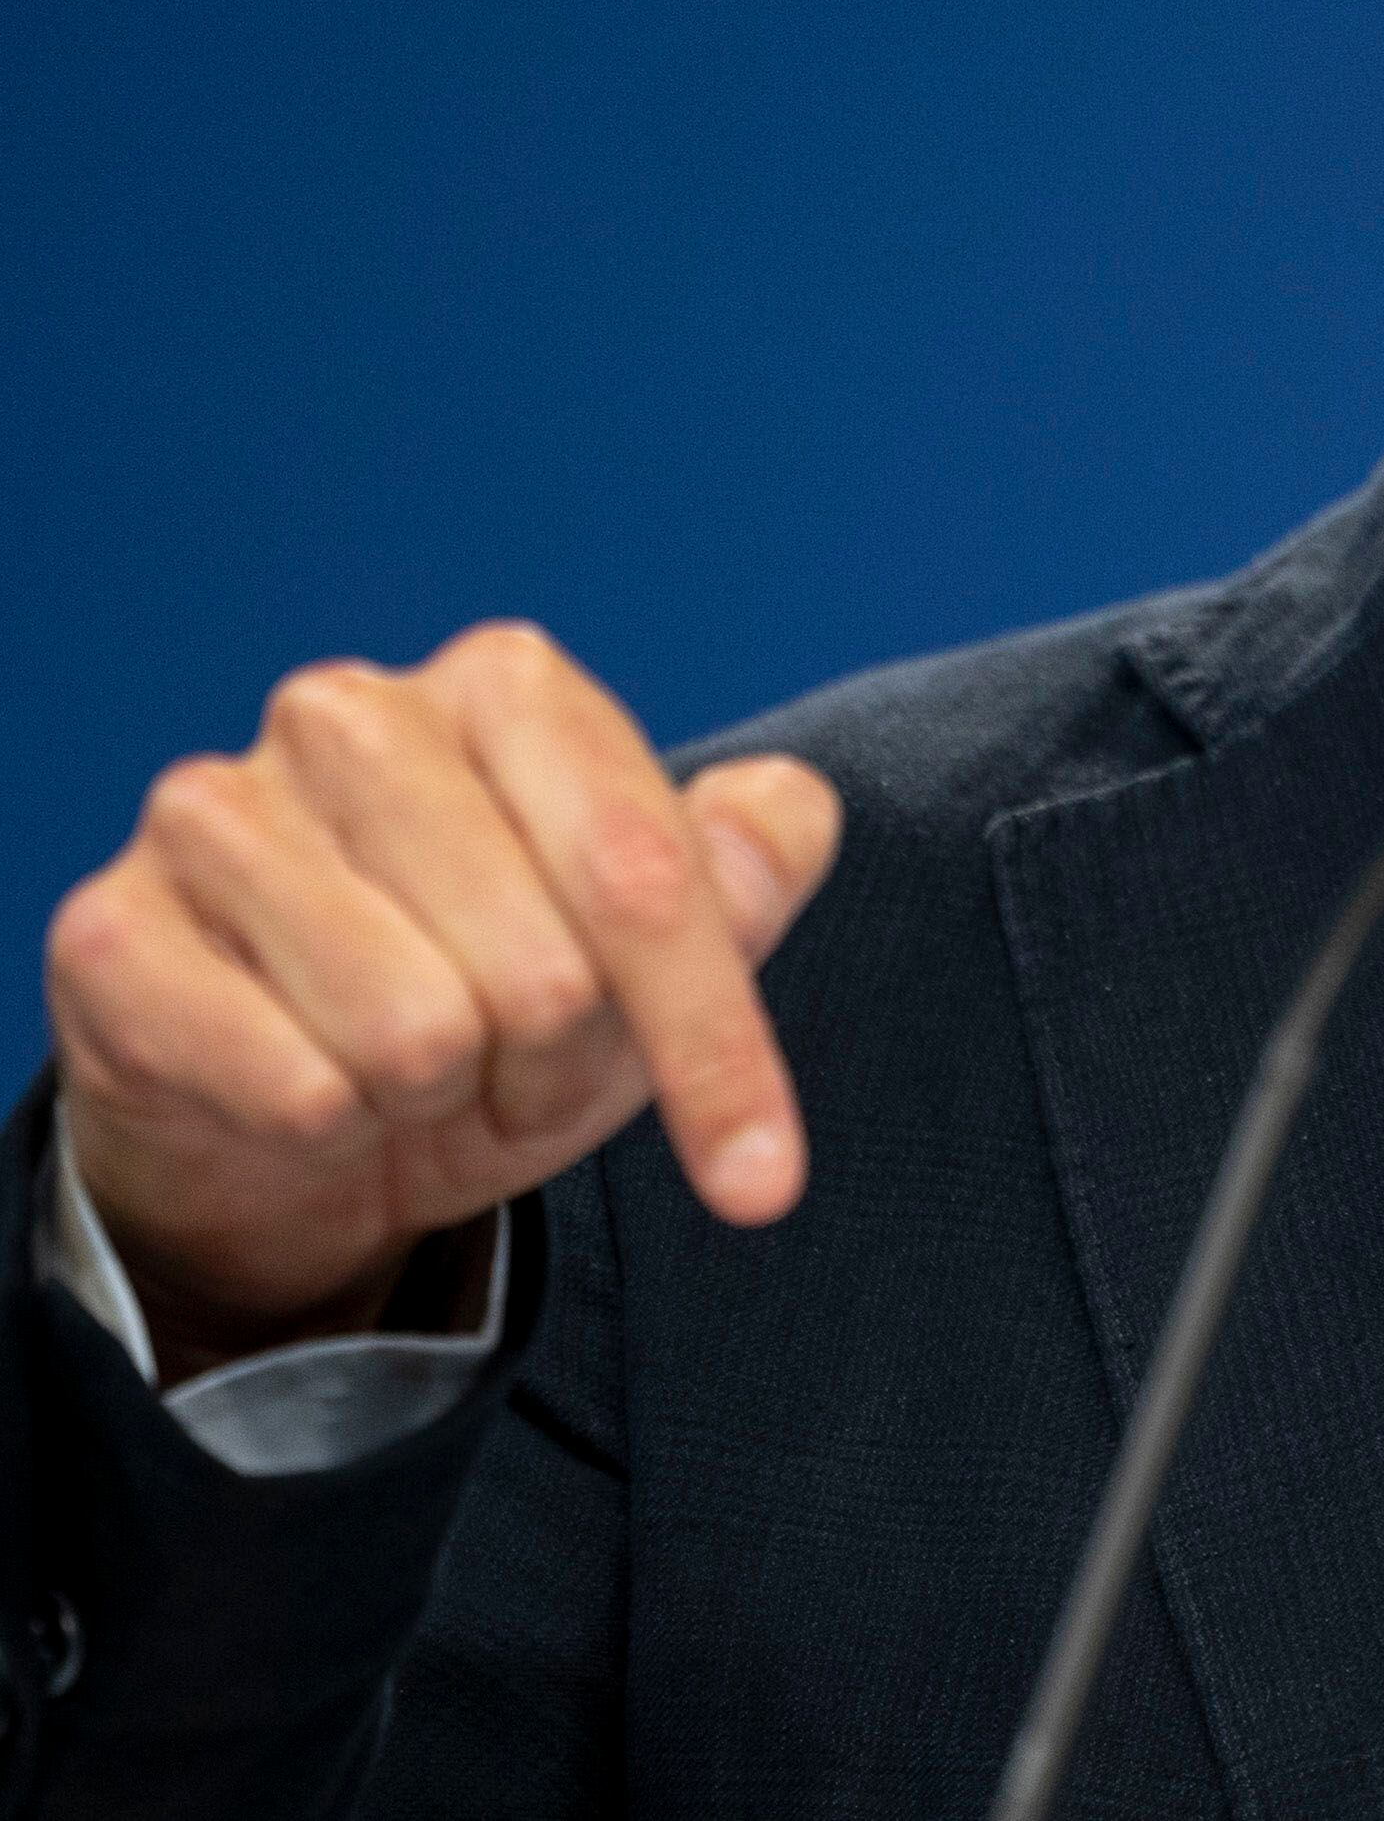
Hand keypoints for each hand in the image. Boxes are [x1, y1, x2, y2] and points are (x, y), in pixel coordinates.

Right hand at [46, 622, 837, 1380]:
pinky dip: (327, 1128)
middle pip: (543, 969)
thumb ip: (751, 871)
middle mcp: (353, 713)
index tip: (762, 1181)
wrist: (308, 1121)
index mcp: (508, 686)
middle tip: (509, 1065)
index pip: (647, 872)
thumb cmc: (505, 1008)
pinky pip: (293, 1089)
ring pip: (415, 1032)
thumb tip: (784, 818)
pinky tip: (305, 1087)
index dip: (712, 1041)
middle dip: (554, 1067)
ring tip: (411, 1070)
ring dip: (437, 1096)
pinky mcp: (112, 930)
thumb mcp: (656, 960)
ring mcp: (215, 809)